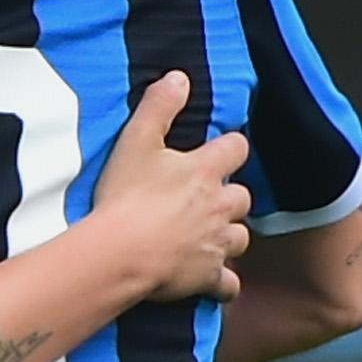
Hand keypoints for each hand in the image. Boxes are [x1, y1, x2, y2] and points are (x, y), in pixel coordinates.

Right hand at [89, 72, 252, 303]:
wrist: (118, 252)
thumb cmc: (125, 197)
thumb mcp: (136, 141)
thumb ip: (159, 106)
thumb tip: (180, 78)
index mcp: (206, 171)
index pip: (237, 148)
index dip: (229, 148)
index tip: (216, 152)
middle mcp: (220, 206)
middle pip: (242, 197)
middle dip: (228, 197)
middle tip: (204, 199)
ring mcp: (216, 243)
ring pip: (240, 237)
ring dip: (228, 235)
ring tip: (206, 236)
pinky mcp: (207, 276)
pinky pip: (228, 284)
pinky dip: (223, 282)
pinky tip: (212, 281)